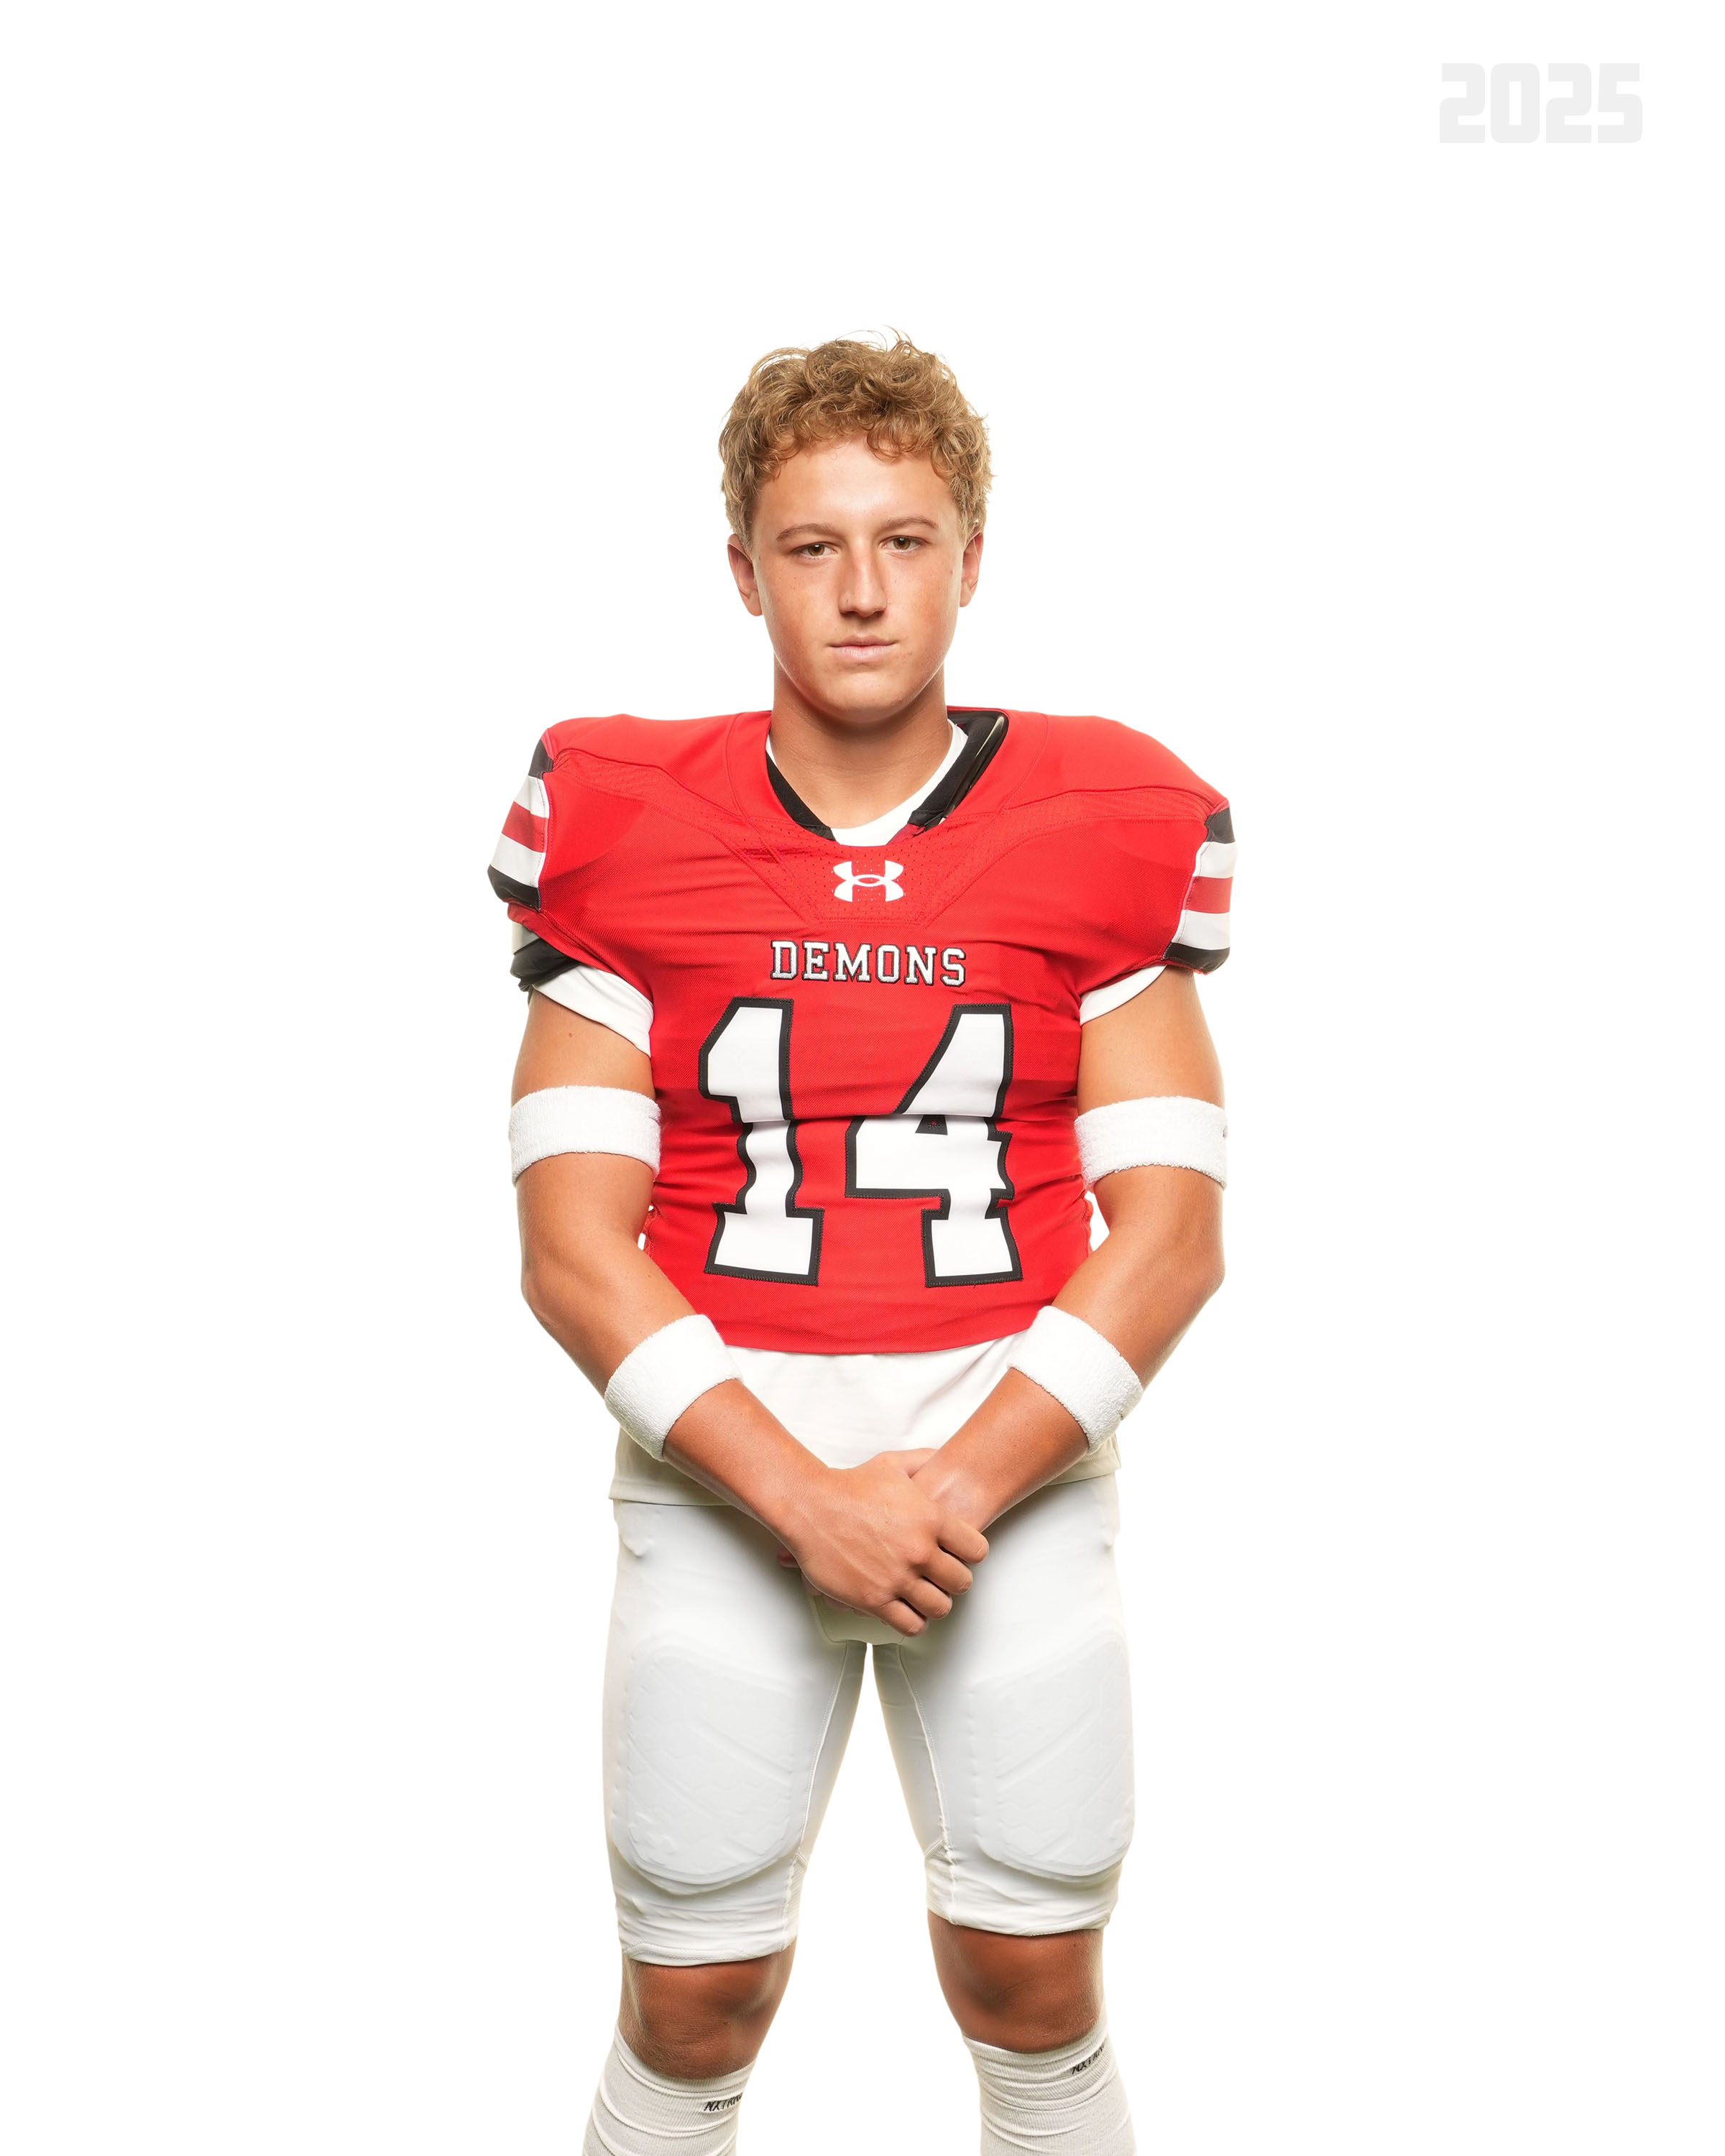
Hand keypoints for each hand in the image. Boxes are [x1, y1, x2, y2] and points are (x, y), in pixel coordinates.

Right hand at [775, 1453, 987, 1635]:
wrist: (810, 1506)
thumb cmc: (849, 1486)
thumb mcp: (892, 1465)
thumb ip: (922, 1460)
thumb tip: (940, 1455)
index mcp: (931, 1519)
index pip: (977, 1551)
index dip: (969, 1554)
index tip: (957, 1554)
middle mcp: (919, 1551)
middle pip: (962, 1582)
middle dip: (952, 1580)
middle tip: (940, 1577)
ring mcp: (897, 1578)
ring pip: (939, 1608)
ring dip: (934, 1603)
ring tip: (923, 1595)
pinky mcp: (874, 1599)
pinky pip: (911, 1625)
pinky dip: (912, 1621)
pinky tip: (905, 1609)